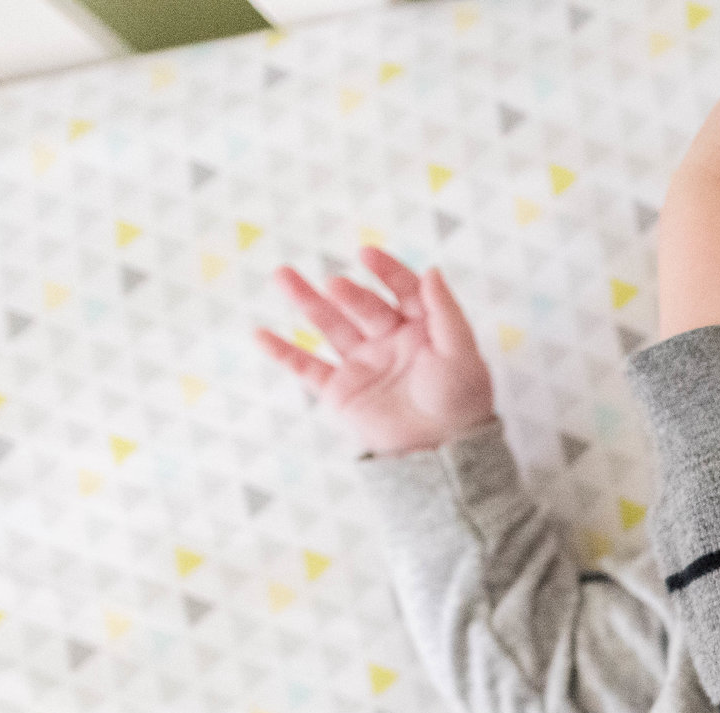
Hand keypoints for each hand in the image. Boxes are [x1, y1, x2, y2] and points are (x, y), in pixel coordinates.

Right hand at [255, 248, 495, 455]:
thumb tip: (430, 268)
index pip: (403, 290)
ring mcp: (363, 365)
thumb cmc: (461, 402)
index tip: (366, 253)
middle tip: (336, 285)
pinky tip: (259, 333)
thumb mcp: (461, 352)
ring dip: (306, 301)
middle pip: (362, 304)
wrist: (442, 452)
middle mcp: (389, 342)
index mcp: (422, 329)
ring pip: (330, 326)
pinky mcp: (341, 391)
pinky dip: (282, 352)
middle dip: (347, 291)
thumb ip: (445, 310)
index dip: (386, 270)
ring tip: (282, 275)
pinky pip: (306, 367)